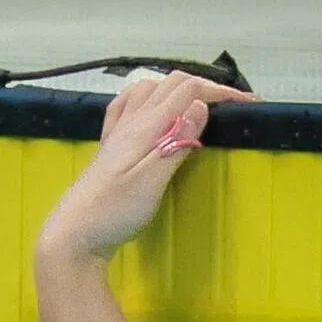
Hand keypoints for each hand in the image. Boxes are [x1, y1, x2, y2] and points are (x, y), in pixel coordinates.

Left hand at [39, 72, 254, 263]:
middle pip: (170, 84)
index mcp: (143, 127)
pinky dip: (144, 100)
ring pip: (146, 90)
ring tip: (196, 104)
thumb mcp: (151, 180)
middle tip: (230, 107)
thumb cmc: (113, 213)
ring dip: (175, 88)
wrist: (72, 237)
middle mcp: (128, 123)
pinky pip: (124, 108)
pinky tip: (147, 111)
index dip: (221, 91)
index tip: (249, 105)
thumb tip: (201, 104)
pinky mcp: (106, 151)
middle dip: (204, 87)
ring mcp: (114, 135)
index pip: (187, 89)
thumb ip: (175, 143)